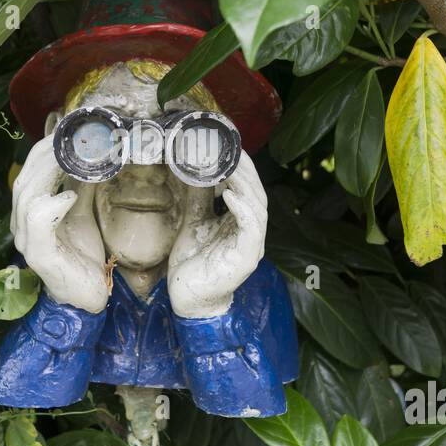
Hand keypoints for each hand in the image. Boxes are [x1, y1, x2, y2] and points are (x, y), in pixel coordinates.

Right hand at [11, 136, 108, 313]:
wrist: (89, 293)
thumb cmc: (82, 255)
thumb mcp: (82, 212)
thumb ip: (80, 186)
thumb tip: (90, 155)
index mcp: (29, 213)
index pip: (27, 173)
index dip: (42, 150)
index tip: (63, 129)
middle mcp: (21, 226)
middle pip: (24, 181)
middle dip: (44, 155)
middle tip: (67, 137)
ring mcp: (27, 242)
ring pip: (27, 198)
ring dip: (48, 173)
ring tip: (69, 159)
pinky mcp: (40, 256)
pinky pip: (38, 223)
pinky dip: (53, 205)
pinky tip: (70, 197)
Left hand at [167, 152, 267, 318]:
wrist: (187, 299)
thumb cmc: (193, 263)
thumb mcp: (195, 222)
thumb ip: (200, 198)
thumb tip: (195, 171)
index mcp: (241, 223)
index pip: (249, 188)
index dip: (242, 167)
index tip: (228, 147)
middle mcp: (251, 232)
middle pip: (257, 193)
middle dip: (245, 170)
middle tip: (230, 149)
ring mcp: (252, 245)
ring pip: (257, 207)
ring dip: (244, 184)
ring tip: (229, 166)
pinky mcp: (246, 257)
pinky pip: (251, 227)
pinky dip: (242, 208)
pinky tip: (229, 194)